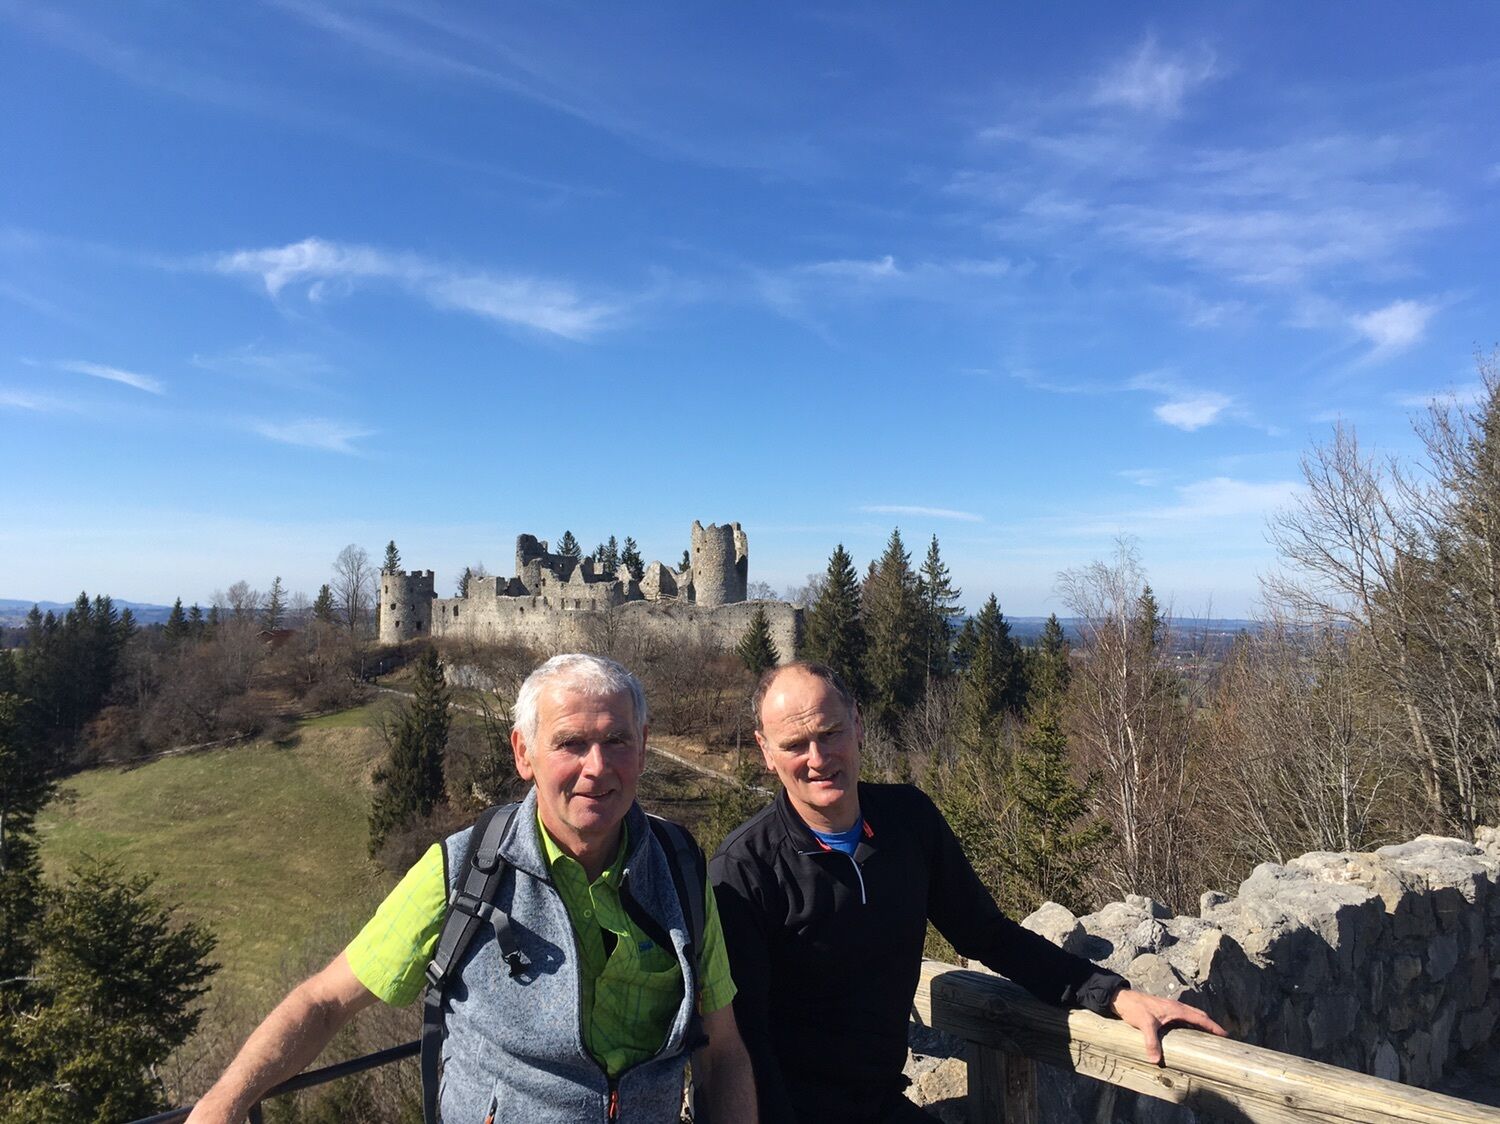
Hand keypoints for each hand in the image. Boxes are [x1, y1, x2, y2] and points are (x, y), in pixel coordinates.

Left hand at [1110, 987, 1227, 1064]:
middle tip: (1221, 1038)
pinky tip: (1188, 1034)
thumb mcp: (1144, 1025)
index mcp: (1176, 1009)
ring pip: (1190, 1016)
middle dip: (1210, 1026)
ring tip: (1208, 1038)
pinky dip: (1190, 1025)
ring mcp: (1170, 1009)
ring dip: (1200, 1025)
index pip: (1200, 1017)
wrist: (1121, 998)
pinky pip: (1182, 1019)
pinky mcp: (1163, 1012)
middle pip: (1198, 1016)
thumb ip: (1151, 1042)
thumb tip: (1156, 1060)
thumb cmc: (1134, 1008)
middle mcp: (1176, 1007)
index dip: (1213, 1026)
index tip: (1225, 1035)